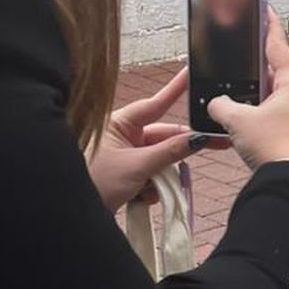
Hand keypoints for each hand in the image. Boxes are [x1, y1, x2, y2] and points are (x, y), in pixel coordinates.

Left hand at [87, 68, 225, 212]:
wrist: (71, 215)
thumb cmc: (92, 183)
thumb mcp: (137, 166)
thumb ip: (170, 152)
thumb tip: (197, 139)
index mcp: (119, 124)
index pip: (155, 104)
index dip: (175, 89)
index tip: (191, 73)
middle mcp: (122, 136)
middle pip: (164, 137)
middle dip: (177, 153)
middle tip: (216, 144)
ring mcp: (124, 155)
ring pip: (160, 159)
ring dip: (162, 176)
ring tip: (151, 189)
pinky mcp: (126, 174)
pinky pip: (151, 175)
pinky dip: (152, 188)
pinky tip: (140, 198)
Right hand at [208, 12, 288, 170]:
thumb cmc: (273, 147)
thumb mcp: (237, 120)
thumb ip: (220, 105)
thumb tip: (216, 104)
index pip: (278, 46)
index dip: (268, 27)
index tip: (266, 10)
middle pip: (276, 74)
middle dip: (256, 69)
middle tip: (241, 58)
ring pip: (276, 98)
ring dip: (257, 97)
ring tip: (237, 96)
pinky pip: (278, 117)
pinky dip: (262, 116)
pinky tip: (247, 123)